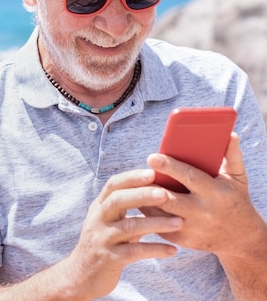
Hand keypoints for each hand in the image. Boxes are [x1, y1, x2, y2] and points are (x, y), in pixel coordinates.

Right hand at [64, 169, 182, 298]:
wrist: (81, 275)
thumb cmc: (102, 243)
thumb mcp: (107, 221)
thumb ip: (124, 206)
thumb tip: (152, 187)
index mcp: (99, 207)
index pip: (113, 185)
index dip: (132, 177)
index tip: (153, 172)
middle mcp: (98, 219)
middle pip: (118, 201)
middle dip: (142, 195)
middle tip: (166, 193)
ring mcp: (103, 239)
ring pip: (130, 226)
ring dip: (156, 223)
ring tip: (179, 222)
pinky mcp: (110, 258)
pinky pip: (135, 251)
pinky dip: (155, 249)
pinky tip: (172, 249)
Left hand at [144, 133, 262, 255]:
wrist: (241, 239)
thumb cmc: (235, 201)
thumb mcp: (238, 179)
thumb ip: (233, 156)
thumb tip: (229, 134)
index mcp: (214, 192)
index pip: (190, 177)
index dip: (170, 167)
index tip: (151, 157)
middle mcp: (203, 212)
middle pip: (170, 199)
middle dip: (150, 187)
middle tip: (135, 174)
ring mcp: (191, 228)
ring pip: (159, 213)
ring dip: (143, 199)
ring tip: (132, 185)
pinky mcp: (181, 239)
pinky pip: (158, 224)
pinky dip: (146, 213)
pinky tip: (138, 200)